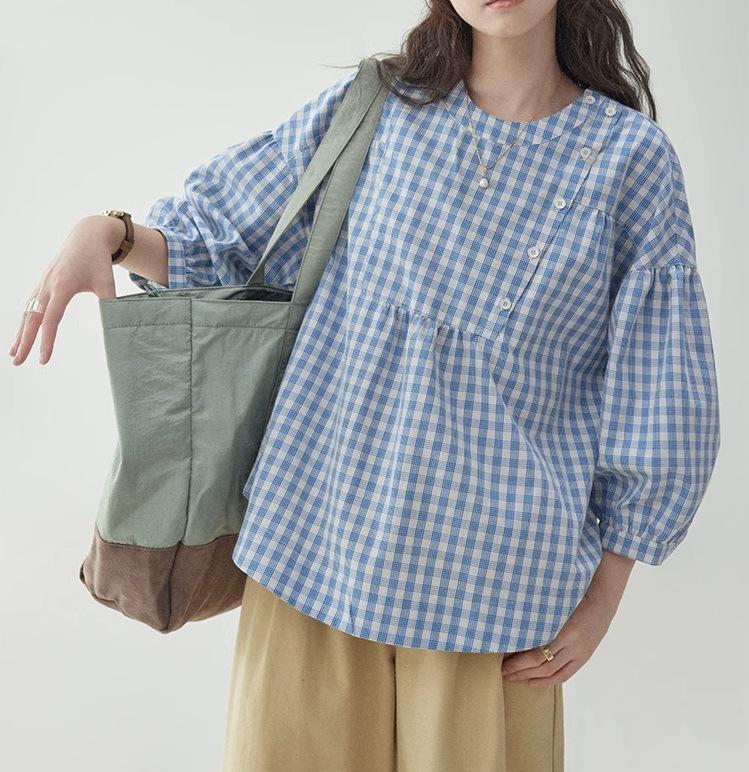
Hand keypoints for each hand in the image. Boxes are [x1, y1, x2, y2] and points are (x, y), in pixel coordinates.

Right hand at [8, 215, 120, 365]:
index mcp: (63, 286)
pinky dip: (24, 321)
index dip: (46, 341)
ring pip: (27, 313)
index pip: (51, 320)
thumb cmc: (98, 260)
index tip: (44, 360)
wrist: (87, 236)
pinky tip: (21, 334)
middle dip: (24, 342)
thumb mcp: (107, 282)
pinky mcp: (42, 283)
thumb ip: (110, 303)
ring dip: (20, 334)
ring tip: (14, 354)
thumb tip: (115, 326)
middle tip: (18, 362)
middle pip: (32, 319)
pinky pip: (29, 305)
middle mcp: (48, 286)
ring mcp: (42, 284)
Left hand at [500, 549, 634, 685]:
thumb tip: (515, 628)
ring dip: (532, 677)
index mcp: (563, 631)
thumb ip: (539, 617)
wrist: (602, 599)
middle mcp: (572, 646)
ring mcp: (580, 653)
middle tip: (504, 672)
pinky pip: (566, 674)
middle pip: (542, 666)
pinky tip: (535, 682)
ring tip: (515, 678)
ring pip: (553, 673)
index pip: (537, 655)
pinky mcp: (584, 657)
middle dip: (521, 671)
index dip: (519, 663)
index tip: (503, 662)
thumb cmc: (575, 595)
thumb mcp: (555, 604)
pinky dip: (550, 680)